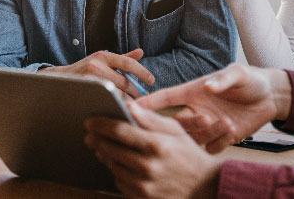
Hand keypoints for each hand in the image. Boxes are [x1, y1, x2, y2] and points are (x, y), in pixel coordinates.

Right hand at [43, 49, 154, 97]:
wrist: (57, 80)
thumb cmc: (84, 70)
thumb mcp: (101, 60)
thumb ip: (122, 58)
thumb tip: (141, 52)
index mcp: (103, 56)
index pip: (128, 63)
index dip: (142, 72)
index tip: (152, 81)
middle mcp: (96, 65)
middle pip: (124, 82)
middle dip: (137, 94)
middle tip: (146, 101)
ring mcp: (88, 80)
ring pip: (115, 95)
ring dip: (128, 103)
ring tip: (137, 108)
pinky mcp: (83, 92)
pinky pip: (104, 101)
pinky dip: (115, 107)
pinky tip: (121, 111)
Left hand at [85, 102, 221, 197]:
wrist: (203, 187)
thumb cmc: (188, 154)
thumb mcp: (175, 130)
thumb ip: (149, 118)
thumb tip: (127, 105)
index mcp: (156, 145)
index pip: (119, 131)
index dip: (100, 124)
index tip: (90, 119)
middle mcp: (147, 167)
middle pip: (110, 149)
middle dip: (96, 138)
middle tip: (90, 132)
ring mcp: (143, 185)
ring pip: (111, 166)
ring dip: (104, 154)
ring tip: (102, 145)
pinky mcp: (141, 198)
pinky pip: (118, 181)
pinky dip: (115, 170)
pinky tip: (118, 162)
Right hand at [138, 63, 291, 152]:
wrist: (271, 97)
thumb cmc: (250, 79)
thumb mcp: (238, 74)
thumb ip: (223, 79)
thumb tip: (208, 86)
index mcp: (194, 91)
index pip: (165, 97)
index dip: (147, 102)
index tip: (128, 107)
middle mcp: (196, 109)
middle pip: (175, 123)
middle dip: (182, 125)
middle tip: (200, 120)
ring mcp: (208, 125)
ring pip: (193, 138)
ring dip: (206, 133)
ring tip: (227, 122)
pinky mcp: (221, 138)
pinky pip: (212, 147)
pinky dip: (220, 142)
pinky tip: (234, 131)